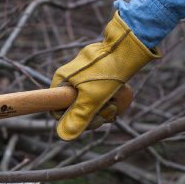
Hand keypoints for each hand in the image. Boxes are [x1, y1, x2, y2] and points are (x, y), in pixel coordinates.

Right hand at [51, 11, 158, 139]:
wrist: (127, 48)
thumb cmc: (107, 72)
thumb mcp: (92, 99)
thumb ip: (78, 117)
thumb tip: (63, 135)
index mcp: (61, 80)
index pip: (57, 109)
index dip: (72, 119)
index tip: (88, 120)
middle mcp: (69, 76)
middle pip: (74, 107)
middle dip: (92, 114)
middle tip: (107, 113)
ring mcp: (82, 74)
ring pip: (88, 101)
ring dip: (102, 107)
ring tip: (114, 103)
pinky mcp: (95, 72)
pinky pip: (96, 92)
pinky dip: (106, 98)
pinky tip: (116, 98)